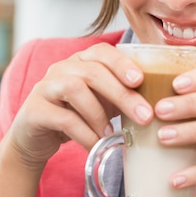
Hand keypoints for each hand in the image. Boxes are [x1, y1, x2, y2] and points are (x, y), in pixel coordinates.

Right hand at [7, 43, 153, 169]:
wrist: (36, 139)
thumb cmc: (77, 116)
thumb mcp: (102, 103)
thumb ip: (123, 95)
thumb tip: (161, 103)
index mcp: (81, 61)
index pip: (102, 52)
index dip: (122, 63)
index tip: (141, 80)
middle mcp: (62, 67)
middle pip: (93, 71)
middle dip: (121, 94)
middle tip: (144, 116)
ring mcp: (46, 86)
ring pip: (75, 88)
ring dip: (99, 114)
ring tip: (113, 134)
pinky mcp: (34, 110)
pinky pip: (63, 118)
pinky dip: (84, 133)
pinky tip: (96, 145)